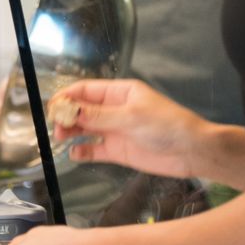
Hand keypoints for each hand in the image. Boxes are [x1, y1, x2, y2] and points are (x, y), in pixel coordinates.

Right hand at [51, 79, 206, 177]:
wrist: (191, 152)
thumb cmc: (168, 125)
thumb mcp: (132, 117)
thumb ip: (99, 116)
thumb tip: (70, 110)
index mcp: (120, 93)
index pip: (86, 90)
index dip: (67, 97)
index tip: (53, 106)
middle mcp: (115, 110)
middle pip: (82, 110)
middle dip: (67, 115)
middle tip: (56, 126)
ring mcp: (116, 130)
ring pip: (85, 129)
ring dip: (71, 132)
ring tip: (61, 138)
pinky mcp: (118, 151)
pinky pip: (94, 150)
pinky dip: (83, 152)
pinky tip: (75, 154)